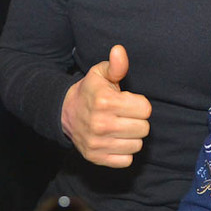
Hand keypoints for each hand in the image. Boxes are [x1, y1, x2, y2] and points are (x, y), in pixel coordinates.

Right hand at [60, 45, 151, 167]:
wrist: (65, 112)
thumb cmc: (90, 91)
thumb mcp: (101, 73)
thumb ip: (116, 65)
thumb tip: (119, 50)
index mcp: (105, 101)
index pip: (145, 109)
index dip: (139, 104)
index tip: (128, 102)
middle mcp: (101, 124)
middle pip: (144, 128)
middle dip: (137, 120)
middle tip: (125, 115)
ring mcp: (98, 143)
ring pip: (137, 145)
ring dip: (132, 136)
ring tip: (121, 127)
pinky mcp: (96, 157)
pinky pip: (126, 160)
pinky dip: (124, 152)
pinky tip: (115, 140)